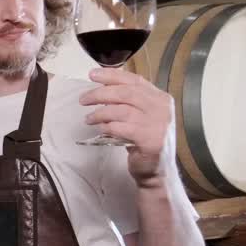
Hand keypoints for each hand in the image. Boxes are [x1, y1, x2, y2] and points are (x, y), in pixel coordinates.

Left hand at [80, 67, 175, 185]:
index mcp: (160, 98)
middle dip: (100, 93)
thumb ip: (129, 102)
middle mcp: (162, 108)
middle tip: (83, 99)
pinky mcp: (150, 140)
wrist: (156, 171)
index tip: (92, 74)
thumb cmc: (144, 142)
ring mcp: (158, 124)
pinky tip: (101, 129)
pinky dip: (108, 127)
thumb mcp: (141, 117)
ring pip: (122, 110)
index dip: (112, 75)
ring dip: (100, 113)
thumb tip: (102, 88)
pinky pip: (122, 128)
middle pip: (126, 93)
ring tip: (88, 118)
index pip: (134, 80)